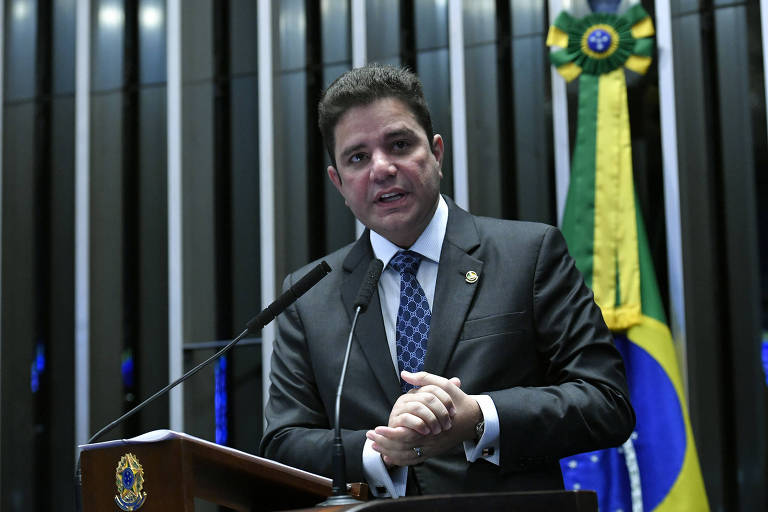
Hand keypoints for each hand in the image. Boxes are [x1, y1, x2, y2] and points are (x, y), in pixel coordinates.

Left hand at [366, 371, 481, 466]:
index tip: (377, 429)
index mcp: (432, 425)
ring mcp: (432, 448)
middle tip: (370, 439)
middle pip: (404, 449)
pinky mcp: (433, 452)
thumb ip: (424, 379)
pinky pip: (414, 460)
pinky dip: (401, 460)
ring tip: (375, 447)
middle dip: (385, 444)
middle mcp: (431, 440)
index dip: (390, 434)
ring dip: (390, 453)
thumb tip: (405, 374)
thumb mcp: (443, 386)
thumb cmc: (459, 401)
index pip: (407, 435)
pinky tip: (389, 456)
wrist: (475, 419)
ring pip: (408, 456)